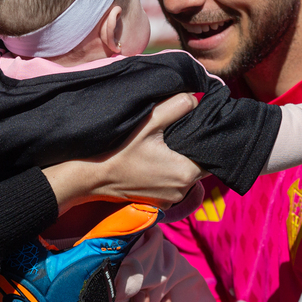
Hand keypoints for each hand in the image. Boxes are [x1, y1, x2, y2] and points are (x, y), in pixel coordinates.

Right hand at [42, 93, 205, 213]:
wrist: (89, 178)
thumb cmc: (118, 151)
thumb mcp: (148, 122)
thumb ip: (176, 106)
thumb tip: (195, 98)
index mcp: (185, 172)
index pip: (211, 154)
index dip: (206, 139)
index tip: (196, 126)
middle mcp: (182, 191)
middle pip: (199, 165)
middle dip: (192, 148)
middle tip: (178, 131)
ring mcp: (170, 200)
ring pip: (186, 175)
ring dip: (180, 161)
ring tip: (165, 145)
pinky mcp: (158, 203)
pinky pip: (173, 184)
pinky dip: (168, 172)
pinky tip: (155, 160)